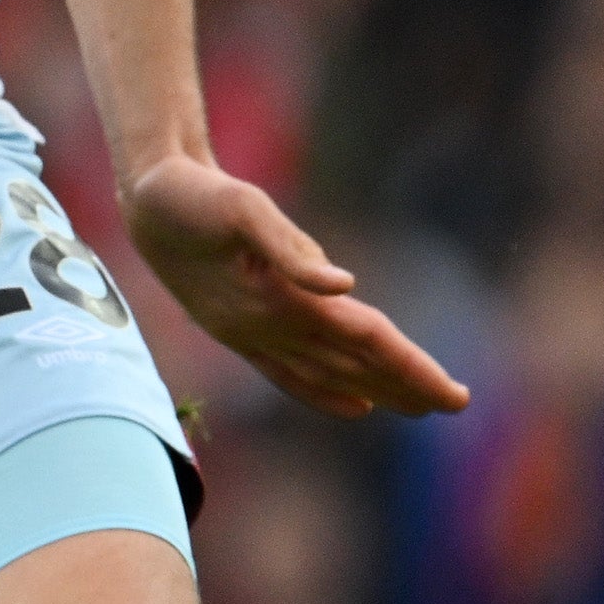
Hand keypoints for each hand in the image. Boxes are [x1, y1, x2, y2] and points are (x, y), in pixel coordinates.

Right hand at [125, 158, 469, 420]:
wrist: (144, 203)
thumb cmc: (198, 196)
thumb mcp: (243, 207)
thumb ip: (289, 247)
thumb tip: (341, 283)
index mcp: (279, 302)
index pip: (365, 341)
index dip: (412, 367)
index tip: (454, 393)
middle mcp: (268, 330)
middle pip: (355, 365)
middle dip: (408, 385)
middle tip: (459, 403)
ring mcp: (252, 337)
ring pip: (329, 375)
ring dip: (377, 390)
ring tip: (421, 407)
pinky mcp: (240, 334)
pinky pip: (292, 376)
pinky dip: (328, 394)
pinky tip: (357, 405)